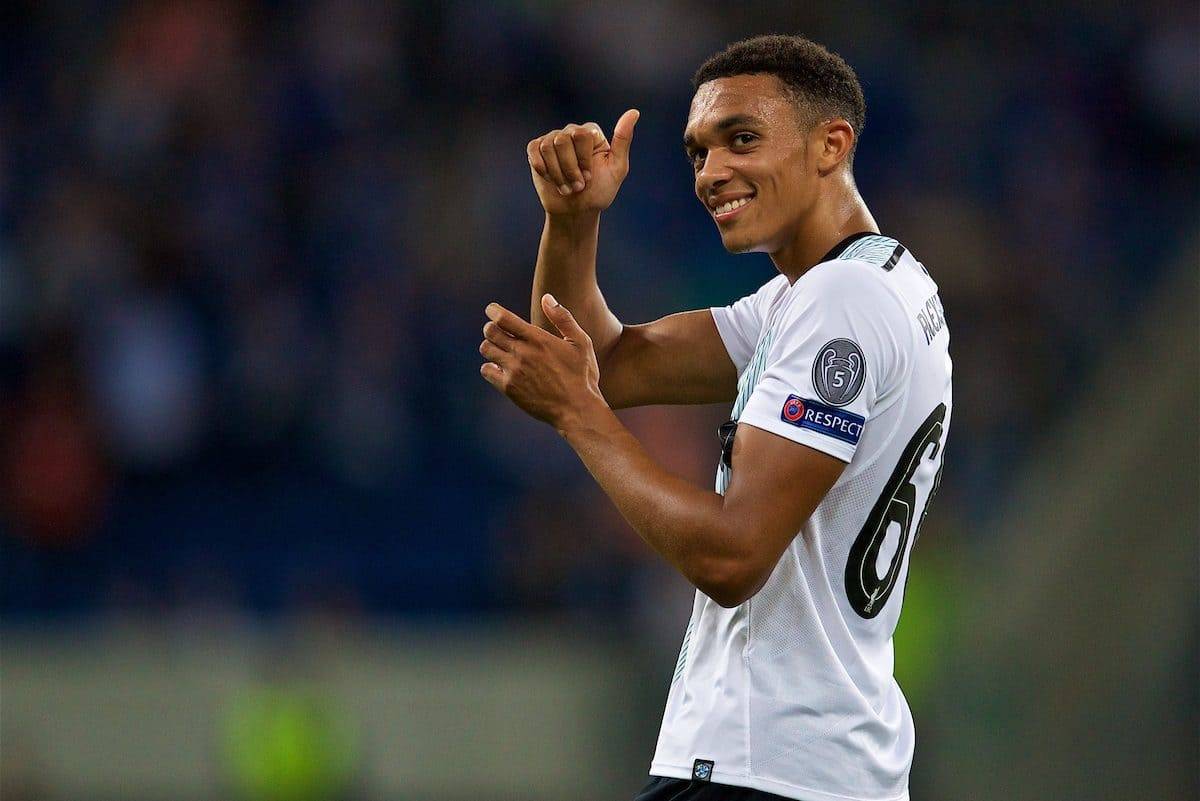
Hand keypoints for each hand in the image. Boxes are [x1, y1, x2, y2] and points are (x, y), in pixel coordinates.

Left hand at [480, 294, 604, 429]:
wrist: (577, 409)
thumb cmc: (582, 375)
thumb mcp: (581, 342)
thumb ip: (563, 318)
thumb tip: (547, 297)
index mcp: (538, 339)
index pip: (503, 318)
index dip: (493, 311)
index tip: (492, 310)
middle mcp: (522, 353)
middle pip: (490, 332)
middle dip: (491, 328)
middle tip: (497, 331)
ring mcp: (514, 371)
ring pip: (486, 350)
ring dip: (490, 347)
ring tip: (500, 350)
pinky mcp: (509, 388)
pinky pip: (486, 371)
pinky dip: (490, 367)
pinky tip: (501, 368)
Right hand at [526, 109, 638, 215]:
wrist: (576, 212)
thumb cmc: (599, 191)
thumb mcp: (617, 168)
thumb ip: (623, 140)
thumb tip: (634, 112)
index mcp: (591, 132)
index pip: (583, 135)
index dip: (584, 160)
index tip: (589, 177)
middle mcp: (571, 131)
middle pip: (563, 141)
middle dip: (570, 169)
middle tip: (578, 185)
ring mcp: (552, 139)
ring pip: (548, 147)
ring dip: (557, 174)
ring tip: (566, 187)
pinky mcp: (536, 149)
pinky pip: (534, 151)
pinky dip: (543, 169)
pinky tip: (550, 180)